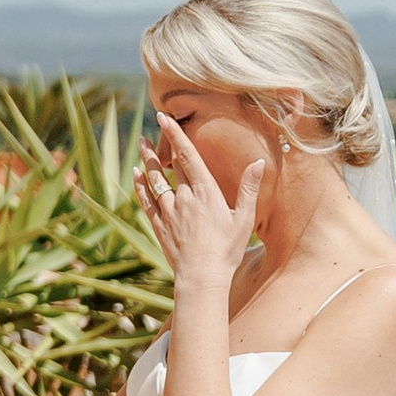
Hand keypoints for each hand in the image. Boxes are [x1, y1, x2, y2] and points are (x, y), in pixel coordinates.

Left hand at [137, 116, 263, 289]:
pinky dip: (140, 185)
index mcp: (206, 192)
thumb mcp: (244, 219)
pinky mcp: (159, 226)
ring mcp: (169, 212)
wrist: (202, 278)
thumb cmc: (227, 250)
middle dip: (162, 143)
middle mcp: (184, 198)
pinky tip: (136, 174)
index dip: (175, 135)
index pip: (188, 156)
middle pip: (170, 165)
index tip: (165, 117)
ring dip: (147, 160)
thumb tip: (259, 162)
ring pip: (154, 180)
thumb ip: (249, 188)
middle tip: (155, 124)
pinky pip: (146, 200)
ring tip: (141, 143)